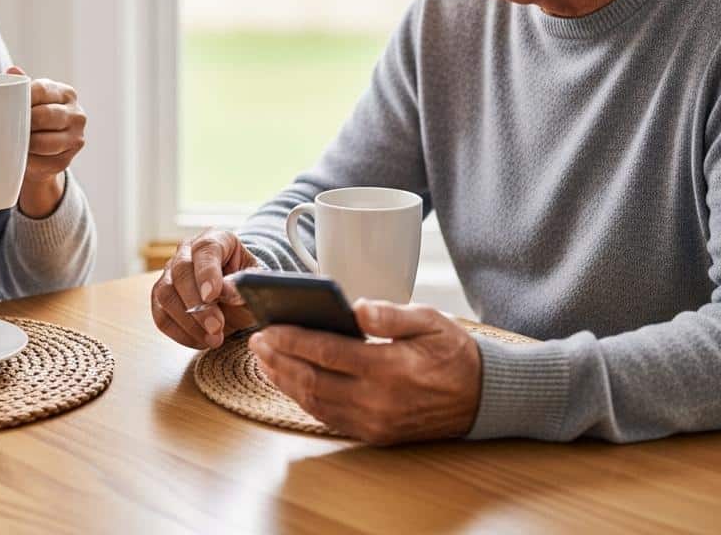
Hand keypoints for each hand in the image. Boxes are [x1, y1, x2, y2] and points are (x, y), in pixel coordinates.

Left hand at [8, 66, 85, 217]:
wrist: (43, 152)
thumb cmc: (34, 118)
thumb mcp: (30, 100)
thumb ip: (21, 85)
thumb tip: (12, 71)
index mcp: (66, 93)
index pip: (42, 90)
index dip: (22, 97)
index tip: (5, 103)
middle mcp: (77, 114)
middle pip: (44, 116)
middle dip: (23, 122)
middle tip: (5, 126)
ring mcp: (75, 138)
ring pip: (44, 142)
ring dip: (25, 144)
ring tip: (13, 142)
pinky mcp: (67, 160)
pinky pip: (42, 162)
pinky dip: (28, 161)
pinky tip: (21, 157)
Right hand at [151, 229, 259, 348]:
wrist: (236, 294)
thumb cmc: (245, 282)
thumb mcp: (254, 280)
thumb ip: (243, 283)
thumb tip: (227, 291)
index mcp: (214, 239)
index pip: (205, 249)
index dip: (207, 272)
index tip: (213, 295)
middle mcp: (186, 251)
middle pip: (181, 272)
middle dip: (198, 304)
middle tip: (216, 327)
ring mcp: (170, 272)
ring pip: (165, 294)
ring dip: (188, 322)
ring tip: (213, 338)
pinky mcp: (162, 296)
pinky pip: (161, 315)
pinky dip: (179, 333)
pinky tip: (201, 340)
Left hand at [248, 300, 481, 444]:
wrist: (483, 398)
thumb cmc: (454, 353)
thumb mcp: (430, 320)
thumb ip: (391, 314)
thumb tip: (355, 306)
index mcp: (390, 368)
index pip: (327, 352)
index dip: (292, 339)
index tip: (268, 326)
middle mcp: (378, 401)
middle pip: (312, 380)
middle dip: (278, 359)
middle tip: (256, 339)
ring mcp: (375, 422)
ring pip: (315, 403)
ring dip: (284, 381)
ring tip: (264, 359)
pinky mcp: (374, 433)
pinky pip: (328, 417)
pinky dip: (303, 399)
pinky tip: (289, 381)